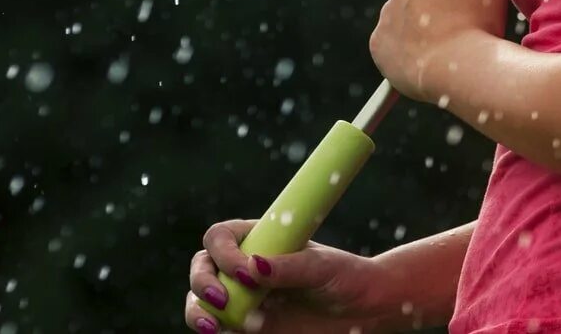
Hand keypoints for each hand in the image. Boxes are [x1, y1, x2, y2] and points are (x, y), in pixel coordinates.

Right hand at [183, 217, 383, 332]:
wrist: (362, 311)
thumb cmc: (345, 277)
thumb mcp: (323, 267)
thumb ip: (290, 267)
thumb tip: (254, 267)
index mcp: (261, 239)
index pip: (222, 236)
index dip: (224, 252)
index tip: (245, 271)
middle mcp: (245, 266)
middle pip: (202, 266)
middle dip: (201, 281)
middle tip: (220, 300)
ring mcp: (243, 296)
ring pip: (200, 300)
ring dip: (198, 311)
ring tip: (213, 326)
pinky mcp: (247, 325)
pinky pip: (218, 327)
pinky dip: (217, 330)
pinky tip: (232, 332)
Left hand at [369, 0, 507, 102]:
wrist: (461, 70)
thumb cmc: (481, 23)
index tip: (474, 13)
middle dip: (439, 8)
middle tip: (461, 31)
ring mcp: (387, 15)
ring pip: (408, 19)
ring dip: (422, 28)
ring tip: (445, 48)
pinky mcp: (378, 43)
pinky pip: (393, 43)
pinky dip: (406, 50)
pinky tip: (426, 60)